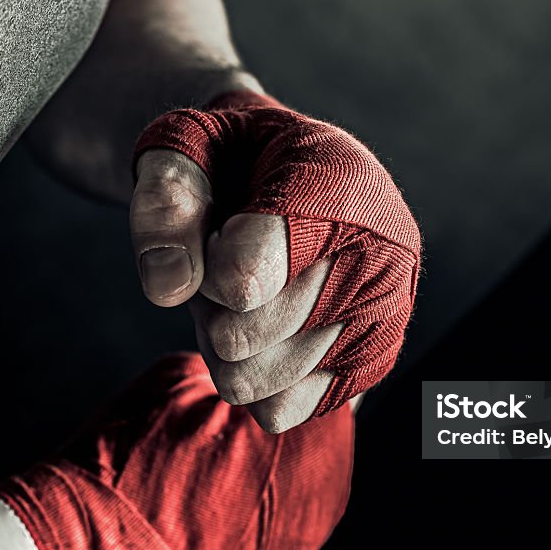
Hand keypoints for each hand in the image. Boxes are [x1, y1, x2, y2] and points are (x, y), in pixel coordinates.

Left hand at [130, 92, 420, 431]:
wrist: (303, 170)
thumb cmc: (241, 153)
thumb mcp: (189, 140)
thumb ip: (167, 199)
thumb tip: (168, 287)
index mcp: (339, 188)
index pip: (244, 279)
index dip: (202, 264)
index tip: (218, 229)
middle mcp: (380, 258)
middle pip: (238, 337)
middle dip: (208, 302)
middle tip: (222, 260)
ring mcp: (383, 318)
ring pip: (250, 381)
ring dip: (226, 341)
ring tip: (247, 292)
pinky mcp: (370, 364)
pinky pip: (278, 409)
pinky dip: (256, 376)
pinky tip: (269, 328)